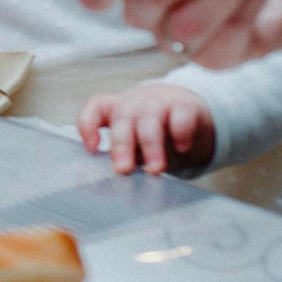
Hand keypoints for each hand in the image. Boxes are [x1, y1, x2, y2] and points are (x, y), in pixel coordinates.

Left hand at [78, 81, 215, 174]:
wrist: (192, 113)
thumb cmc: (156, 134)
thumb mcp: (136, 143)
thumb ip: (124, 155)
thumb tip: (112, 179)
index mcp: (117, 110)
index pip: (95, 107)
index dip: (88, 124)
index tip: (92, 149)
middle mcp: (136, 104)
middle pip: (122, 117)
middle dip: (121, 145)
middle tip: (123, 170)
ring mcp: (161, 102)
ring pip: (150, 118)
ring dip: (151, 145)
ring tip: (154, 170)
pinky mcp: (186, 106)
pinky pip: (181, 114)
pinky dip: (180, 131)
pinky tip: (181, 148)